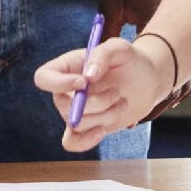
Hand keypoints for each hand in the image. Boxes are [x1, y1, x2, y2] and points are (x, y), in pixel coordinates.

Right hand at [32, 36, 168, 152]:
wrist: (146, 82)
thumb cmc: (130, 61)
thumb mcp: (121, 48)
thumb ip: (102, 54)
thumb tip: (88, 76)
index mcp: (67, 67)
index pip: (43, 77)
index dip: (58, 83)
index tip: (84, 82)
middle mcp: (65, 91)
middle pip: (64, 106)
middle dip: (96, 103)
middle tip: (117, 91)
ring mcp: (74, 111)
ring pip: (77, 124)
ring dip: (106, 115)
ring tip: (122, 101)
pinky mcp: (86, 128)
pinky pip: (72, 142)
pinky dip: (86, 141)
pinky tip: (102, 131)